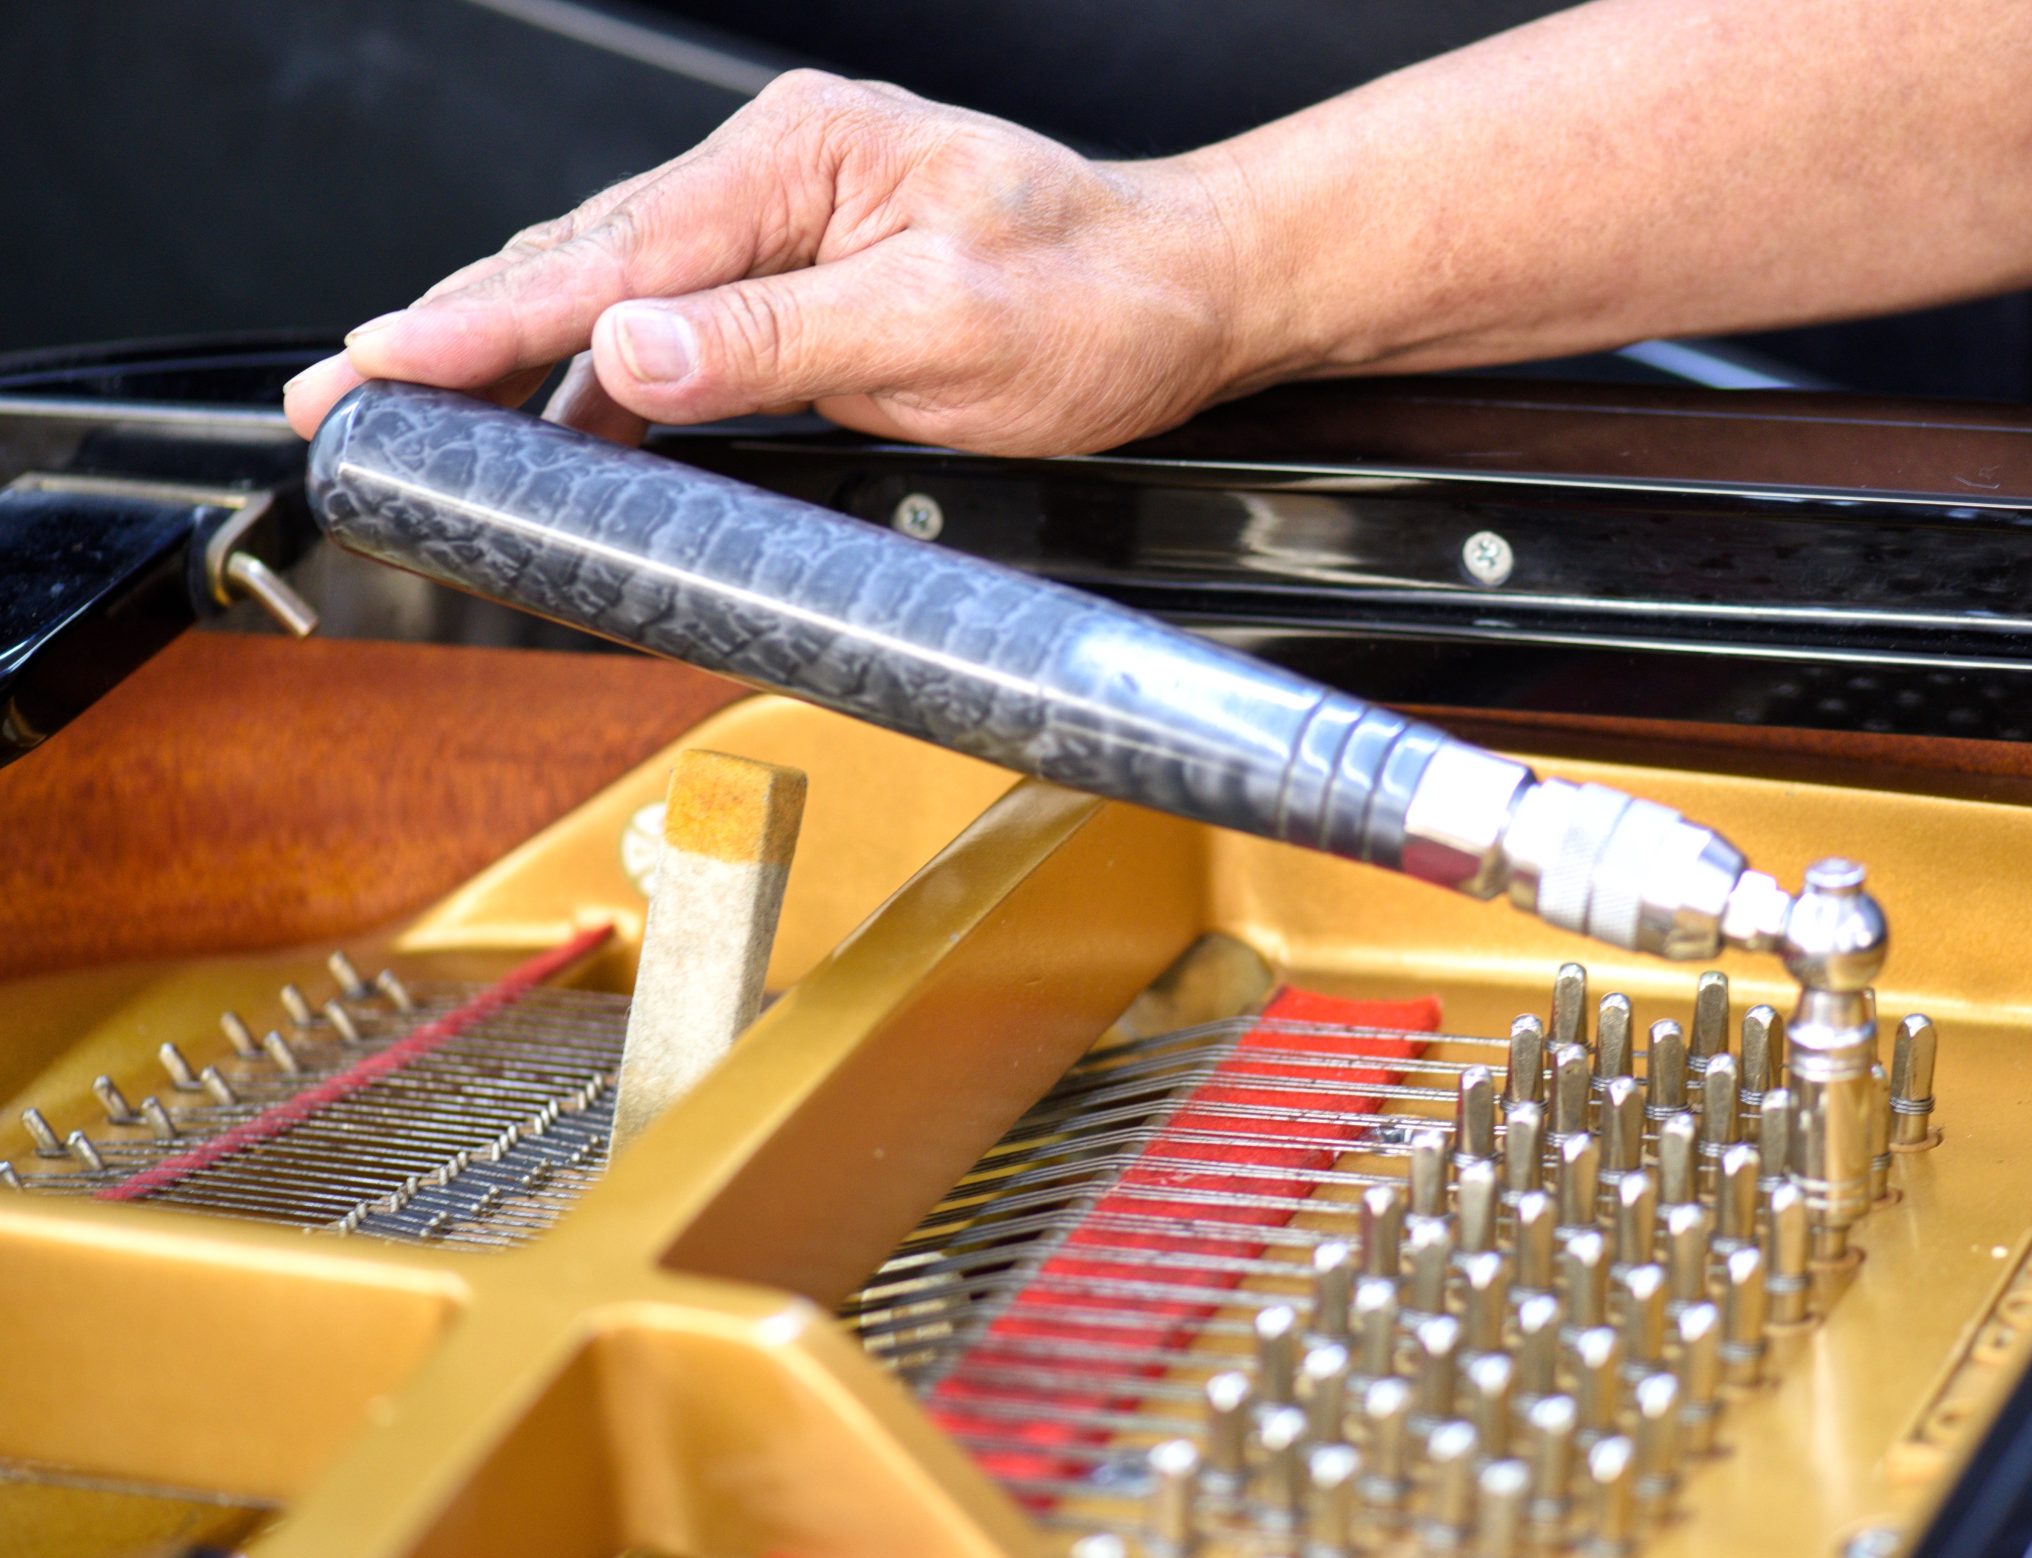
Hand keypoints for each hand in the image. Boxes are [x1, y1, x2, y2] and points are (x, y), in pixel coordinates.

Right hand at [281, 71, 1263, 455]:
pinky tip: (556, 422)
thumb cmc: (1098, 297)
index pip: (614, 258)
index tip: (384, 361)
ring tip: (414, 411)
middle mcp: (780, 175)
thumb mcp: (947, 330)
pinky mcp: (802, 277)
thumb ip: (780, 341)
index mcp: (804, 160)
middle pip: (585, 259)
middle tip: (347, 392)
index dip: (486, 322)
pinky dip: (603, 374)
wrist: (1184, 295)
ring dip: (517, 354)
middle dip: (459, 328)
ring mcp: (786, 222)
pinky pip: (675, 324)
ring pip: (617, 290)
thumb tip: (633, 353)